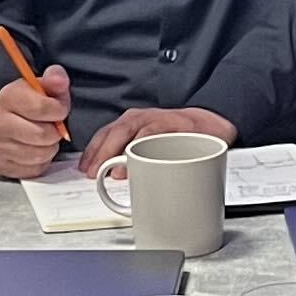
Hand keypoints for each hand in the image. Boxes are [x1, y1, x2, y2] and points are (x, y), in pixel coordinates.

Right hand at [0, 67, 71, 178]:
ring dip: (48, 148)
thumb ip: (55, 79)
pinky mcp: (1, 164)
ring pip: (39, 155)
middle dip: (54, 132)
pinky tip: (34, 149)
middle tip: (51, 126)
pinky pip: (33, 169)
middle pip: (42, 135)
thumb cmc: (31, 104)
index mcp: (7, 97)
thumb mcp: (45, 86)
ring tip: (42, 138)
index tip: (59, 109)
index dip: (58, 110)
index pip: (42, 108)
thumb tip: (59, 79)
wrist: (10, 119)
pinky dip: (39, 162)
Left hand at [78, 104, 235, 178]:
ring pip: (134, 131)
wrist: (211, 126)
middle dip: (101, 153)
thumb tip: (110, 177)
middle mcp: (143, 118)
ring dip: (122, 152)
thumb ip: (131, 156)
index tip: (84, 168)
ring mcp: (161, 120)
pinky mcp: (178, 124)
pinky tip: (140, 160)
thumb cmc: (177, 138)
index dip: (92, 150)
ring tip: (114, 172)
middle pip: (115, 132)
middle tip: (94, 172)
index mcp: (133, 122)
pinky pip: (159, 133)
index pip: (105, 133)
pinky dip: (147, 146)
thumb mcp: (149, 145)